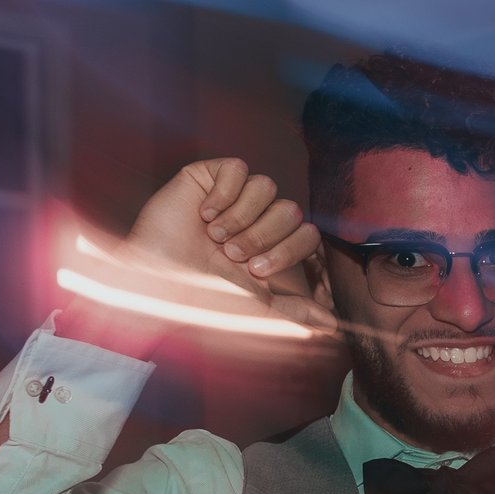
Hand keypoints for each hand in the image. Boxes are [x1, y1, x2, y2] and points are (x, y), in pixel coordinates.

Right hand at [60, 158, 332, 350]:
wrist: (160, 283)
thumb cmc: (205, 298)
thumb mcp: (260, 310)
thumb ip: (298, 312)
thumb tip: (334, 325)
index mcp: (271, 246)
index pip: (308, 233)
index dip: (289, 250)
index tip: (256, 271)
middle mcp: (255, 219)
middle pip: (291, 209)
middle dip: (263, 237)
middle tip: (232, 255)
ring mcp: (232, 197)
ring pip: (267, 186)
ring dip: (241, 217)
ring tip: (216, 237)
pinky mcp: (208, 178)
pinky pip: (238, 168)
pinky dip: (224, 194)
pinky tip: (204, 214)